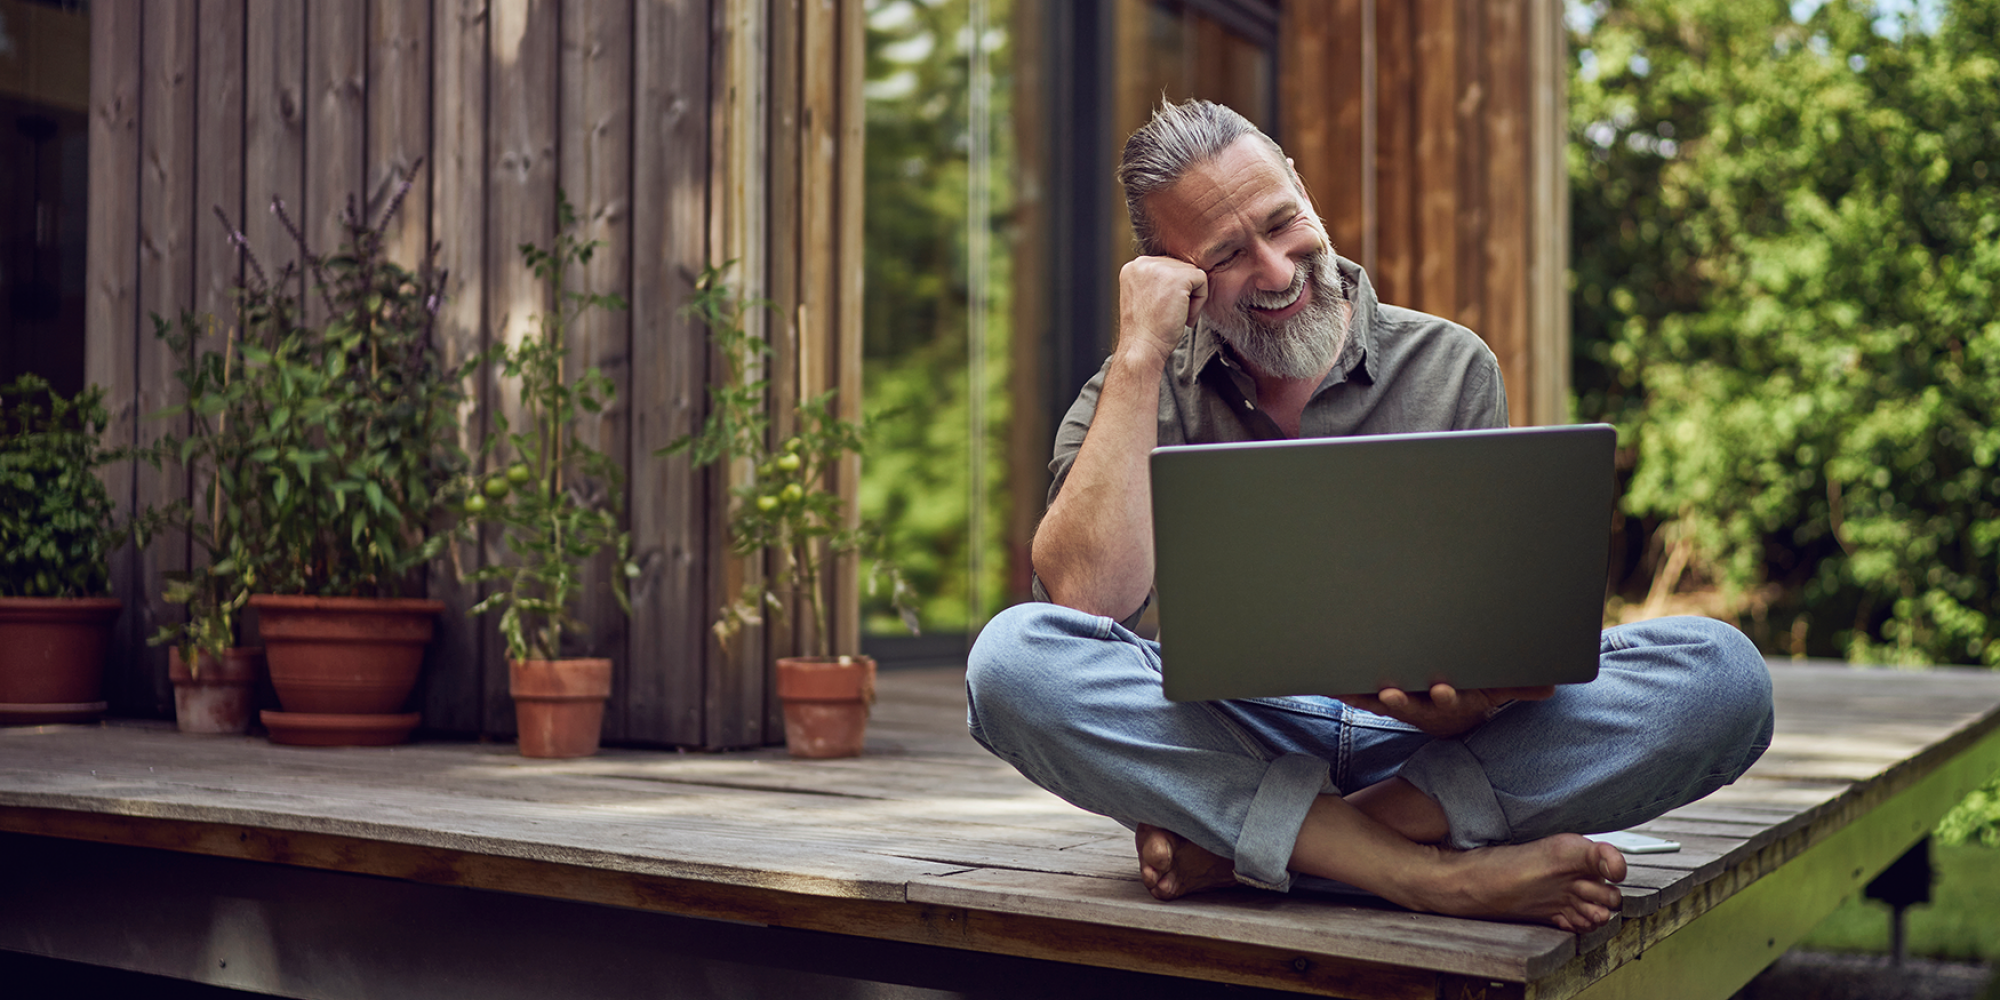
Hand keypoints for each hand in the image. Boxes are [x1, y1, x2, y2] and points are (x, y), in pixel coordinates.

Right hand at [1117, 255, 1208, 365]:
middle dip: (1182, 293)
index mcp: (1133, 267)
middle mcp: (1143, 263)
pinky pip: (1202, 280)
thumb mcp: (1145, 297)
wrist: (1142, 348)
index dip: (1171, 291)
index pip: (1166, 267)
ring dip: (1191, 298)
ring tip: (1175, 316)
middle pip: (1180, 268)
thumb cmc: (1146, 330)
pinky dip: (1199, 302)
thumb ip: (1157, 281)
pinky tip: (1184, 317)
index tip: (1161, 310)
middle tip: (1169, 316)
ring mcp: (1159, 268)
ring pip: (1192, 274)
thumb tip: (1183, 274)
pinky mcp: (1178, 277)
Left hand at [1337, 683, 1555, 738]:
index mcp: (1451, 702)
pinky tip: (1332, 684)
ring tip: (1350, 690)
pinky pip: (1362, 697)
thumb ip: (1520, 688)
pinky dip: (1348, 691)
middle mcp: (1424, 706)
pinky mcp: (1382, 700)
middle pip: (1412, 705)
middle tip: (1390, 692)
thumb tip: (1550, 688)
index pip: (1450, 701)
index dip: (1446, 696)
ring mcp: (1402, 705)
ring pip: (1383, 703)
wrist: (1453, 716)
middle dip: (1401, 699)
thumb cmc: (1474, 695)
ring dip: (1366, 698)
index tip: (1444, 690)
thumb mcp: (1496, 691)